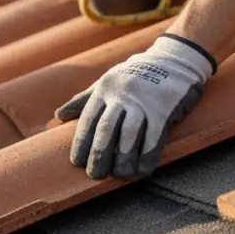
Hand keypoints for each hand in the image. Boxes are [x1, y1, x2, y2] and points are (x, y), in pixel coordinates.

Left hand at [56, 33, 215, 179]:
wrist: (175, 59)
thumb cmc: (134, 76)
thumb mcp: (106, 82)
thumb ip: (82, 100)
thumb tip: (59, 115)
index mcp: (104, 90)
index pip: (88, 121)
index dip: (81, 143)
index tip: (77, 162)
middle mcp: (122, 96)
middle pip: (106, 130)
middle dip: (98, 155)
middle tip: (94, 175)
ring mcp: (144, 103)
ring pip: (129, 135)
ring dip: (123, 159)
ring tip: (118, 175)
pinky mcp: (165, 110)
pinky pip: (154, 137)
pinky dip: (147, 155)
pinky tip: (142, 170)